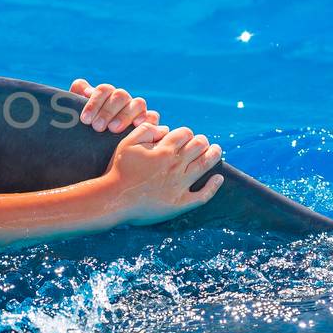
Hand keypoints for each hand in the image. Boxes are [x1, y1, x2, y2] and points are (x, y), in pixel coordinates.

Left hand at [69, 78, 158, 132]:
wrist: (97, 149)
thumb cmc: (86, 130)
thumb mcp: (76, 117)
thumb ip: (75, 99)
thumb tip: (81, 88)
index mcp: (106, 94)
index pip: (103, 90)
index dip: (94, 103)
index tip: (85, 119)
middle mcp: (123, 99)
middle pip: (120, 95)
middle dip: (108, 111)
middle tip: (97, 127)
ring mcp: (136, 109)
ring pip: (137, 103)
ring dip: (125, 115)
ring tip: (113, 129)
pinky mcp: (148, 121)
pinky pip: (152, 116)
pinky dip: (146, 119)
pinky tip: (136, 127)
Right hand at [102, 123, 223, 225]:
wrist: (114, 199)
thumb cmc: (119, 170)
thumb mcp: (127, 143)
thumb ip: (146, 130)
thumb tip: (164, 129)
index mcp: (164, 150)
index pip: (185, 133)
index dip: (186, 133)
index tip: (185, 136)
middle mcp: (176, 165)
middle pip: (199, 146)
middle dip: (202, 141)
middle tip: (203, 142)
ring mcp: (180, 184)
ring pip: (205, 165)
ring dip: (214, 155)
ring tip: (217, 151)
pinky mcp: (180, 203)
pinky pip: (202, 195)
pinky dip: (213, 186)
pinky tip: (218, 179)